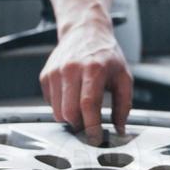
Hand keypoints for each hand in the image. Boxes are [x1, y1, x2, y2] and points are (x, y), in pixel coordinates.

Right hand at [39, 18, 132, 144]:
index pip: (88, 104)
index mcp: (93, 68)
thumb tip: (119, 129)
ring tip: (83, 110)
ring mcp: (55, 72)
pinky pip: (51, 104)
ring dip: (70, 119)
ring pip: (57, 112)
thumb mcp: (123, 76)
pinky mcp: (45, 76)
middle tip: (90, 127)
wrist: (84, 31)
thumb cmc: (105, 55)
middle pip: (69, 112)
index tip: (97, 139)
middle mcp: (71, 69)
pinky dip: (62, 108)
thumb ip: (123, 104)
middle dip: (80, 127)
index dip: (92, 126)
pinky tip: (72, 96)